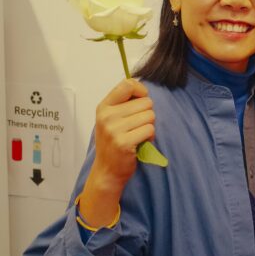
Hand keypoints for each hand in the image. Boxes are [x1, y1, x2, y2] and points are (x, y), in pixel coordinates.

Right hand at [81, 78, 154, 226]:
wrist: (107, 171)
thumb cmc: (113, 143)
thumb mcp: (111, 119)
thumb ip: (124, 103)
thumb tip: (143, 89)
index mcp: (104, 107)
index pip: (127, 84)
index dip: (141, 91)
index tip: (141, 101)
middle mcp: (107, 116)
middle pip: (146, 102)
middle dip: (147, 114)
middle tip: (137, 127)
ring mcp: (114, 129)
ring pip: (150, 116)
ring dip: (149, 127)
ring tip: (137, 136)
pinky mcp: (124, 142)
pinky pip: (150, 129)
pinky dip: (150, 137)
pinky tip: (140, 143)